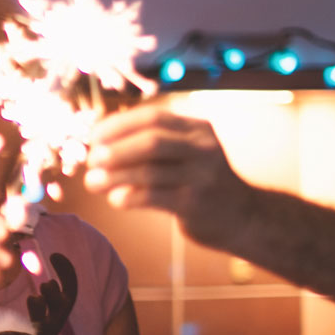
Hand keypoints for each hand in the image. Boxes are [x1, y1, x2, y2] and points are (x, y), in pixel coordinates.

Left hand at [85, 104, 252, 244]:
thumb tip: (98, 145)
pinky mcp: (196, 204)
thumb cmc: (200, 182)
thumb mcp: (185, 154)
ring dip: (115, 177)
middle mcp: (203, 148)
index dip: (119, 125)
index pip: (152, 117)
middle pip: (151, 142)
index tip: (93, 138)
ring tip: (92, 183)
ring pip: (149, 171)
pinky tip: (115, 200)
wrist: (243, 217)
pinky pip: (154, 197)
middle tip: (91, 160)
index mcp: (197, 129)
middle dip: (115, 150)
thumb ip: (151, 147)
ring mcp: (202, 176)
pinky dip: (129, 197)